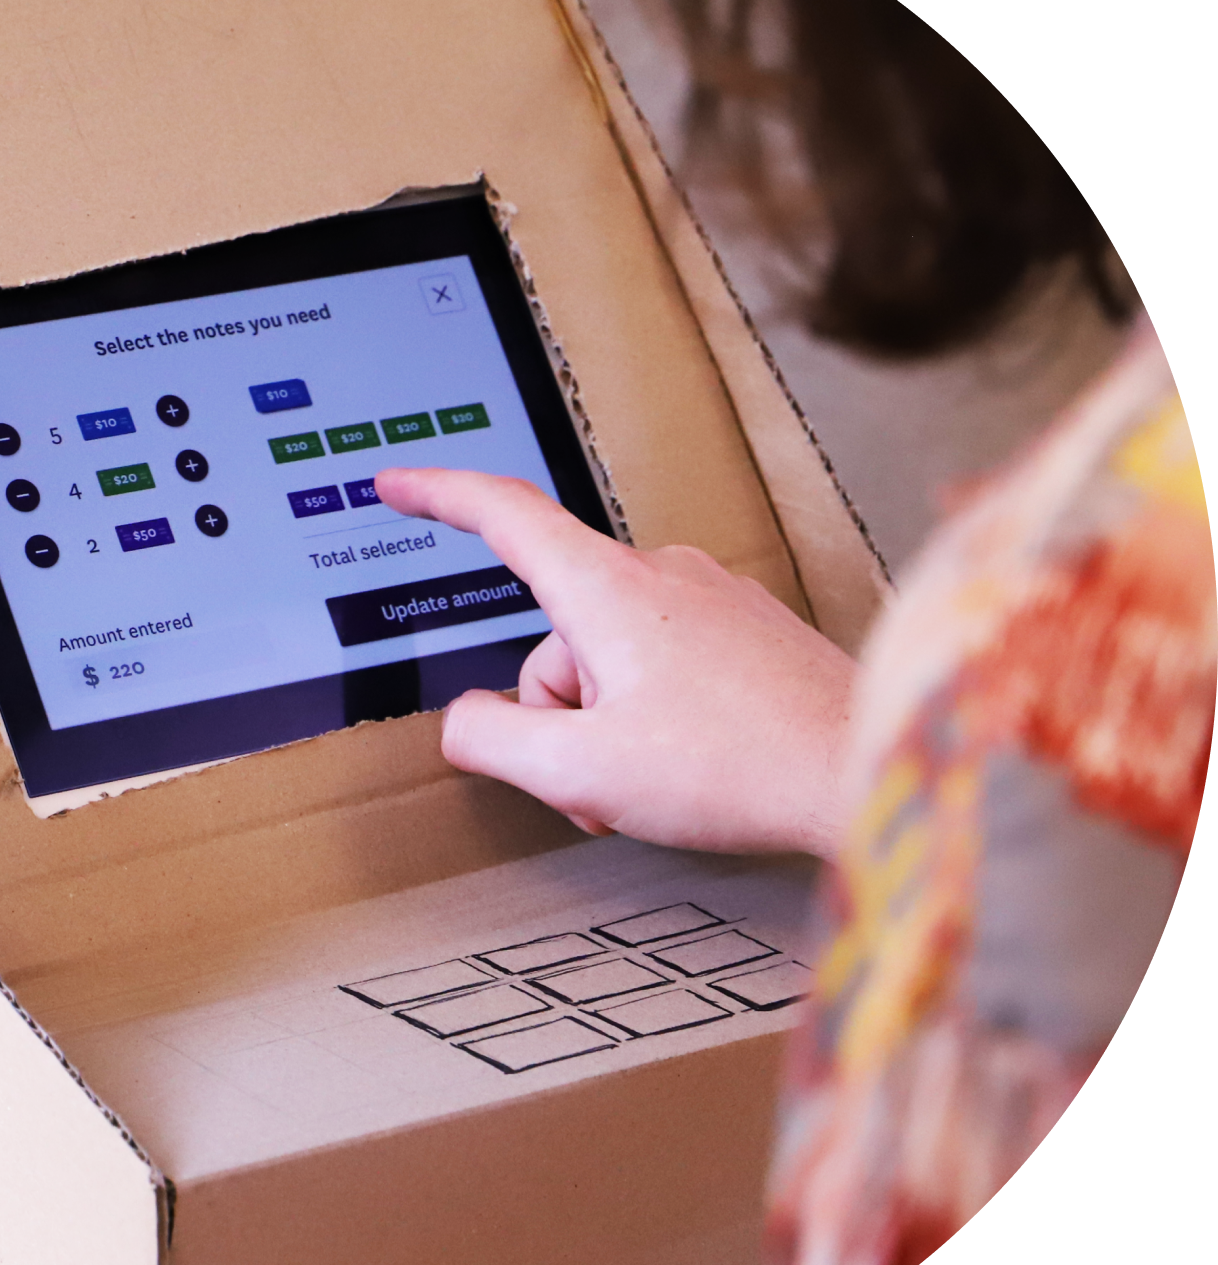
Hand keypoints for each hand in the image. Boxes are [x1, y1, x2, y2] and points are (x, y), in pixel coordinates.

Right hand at [374, 468, 854, 858]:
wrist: (865, 770)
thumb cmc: (742, 767)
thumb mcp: (581, 770)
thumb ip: (491, 739)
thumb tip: (464, 720)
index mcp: (608, 590)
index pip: (503, 514)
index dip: (438, 494)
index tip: (399, 483)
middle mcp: (661, 574)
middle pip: (553, 630)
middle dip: (554, 712)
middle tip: (596, 781)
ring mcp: (709, 597)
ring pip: (607, 653)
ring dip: (606, 723)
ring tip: (654, 781)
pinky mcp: (744, 628)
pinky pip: (662, 659)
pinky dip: (651, 714)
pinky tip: (691, 764)